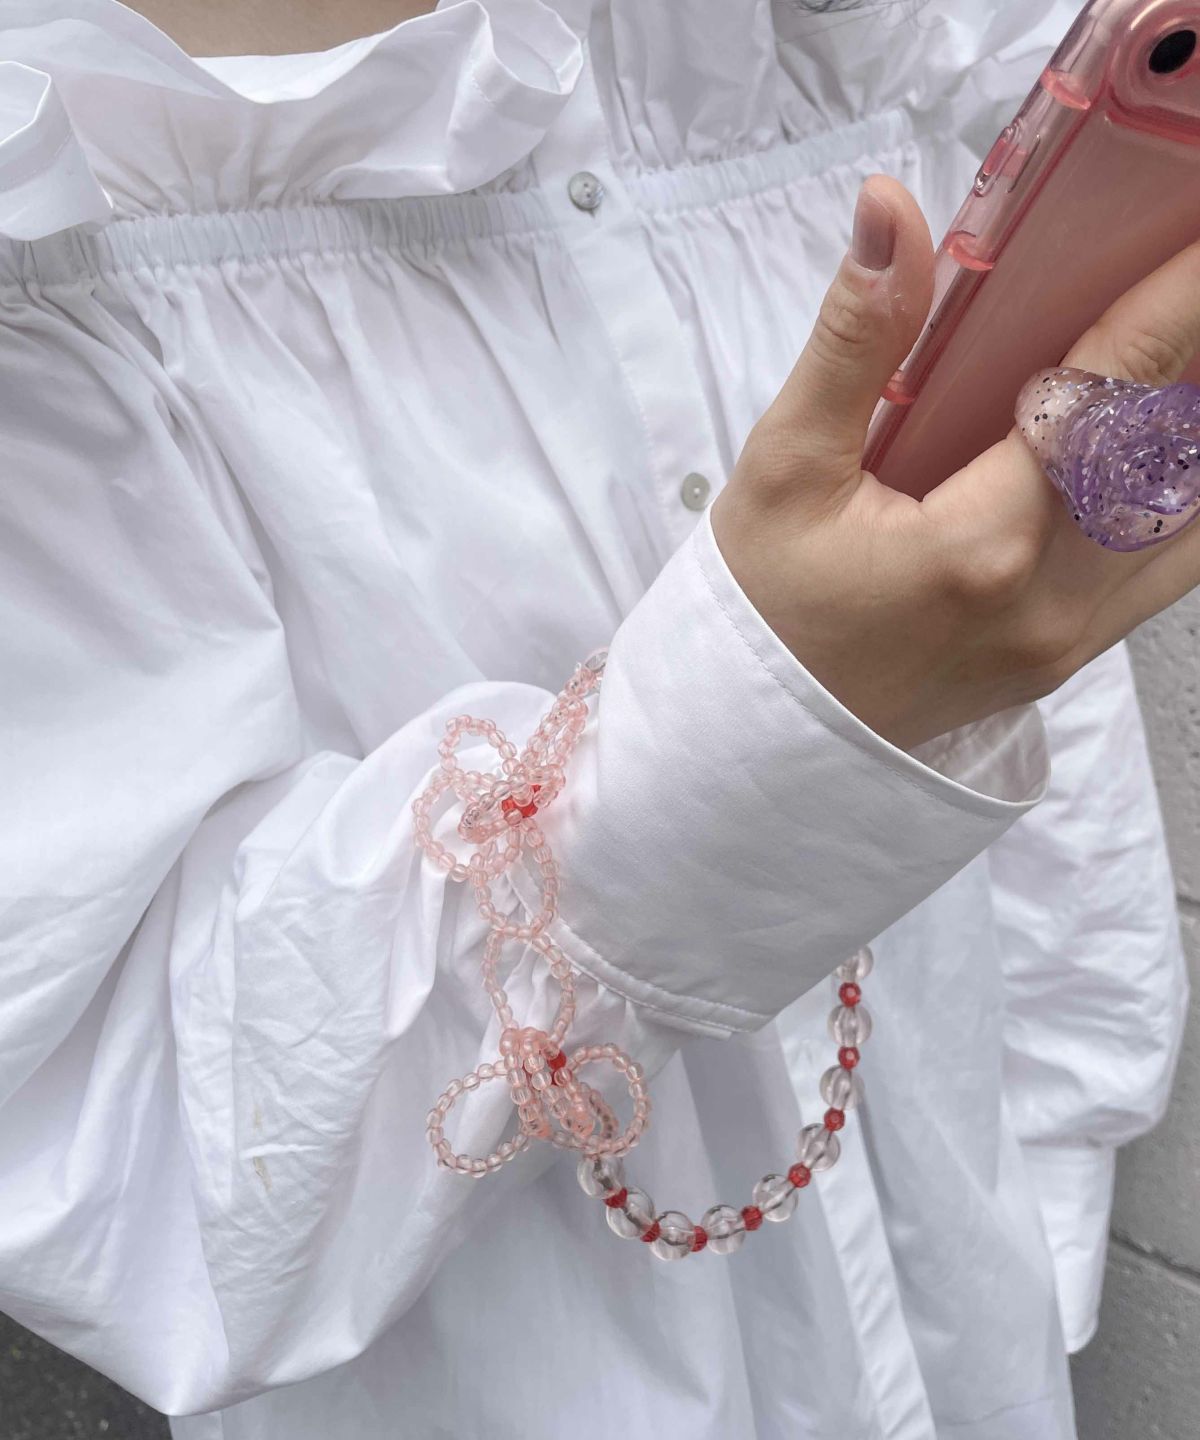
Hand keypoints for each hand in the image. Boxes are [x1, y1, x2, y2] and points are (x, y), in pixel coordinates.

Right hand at [711, 175, 1199, 750]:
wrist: (754, 738)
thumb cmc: (762, 607)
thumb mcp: (785, 469)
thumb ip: (854, 341)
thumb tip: (890, 212)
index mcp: (983, 544)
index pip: (1110, 394)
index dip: (1174, 299)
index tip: (1195, 236)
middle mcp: (1050, 598)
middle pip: (1176, 451)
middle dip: (1190, 354)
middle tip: (1179, 286)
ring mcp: (1068, 640)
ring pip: (1188, 518)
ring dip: (1189, 430)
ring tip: (1168, 358)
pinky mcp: (1065, 658)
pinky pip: (1161, 568)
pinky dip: (1176, 494)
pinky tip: (1148, 443)